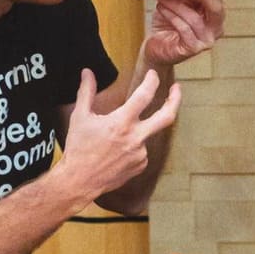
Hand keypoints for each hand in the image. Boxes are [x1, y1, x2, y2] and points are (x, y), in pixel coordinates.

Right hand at [59, 68, 181, 197]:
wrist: (79, 181)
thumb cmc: (78, 148)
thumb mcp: (79, 117)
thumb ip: (86, 92)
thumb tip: (87, 72)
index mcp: (121, 123)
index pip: (144, 95)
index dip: (151, 81)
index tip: (153, 75)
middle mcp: (135, 137)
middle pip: (166, 116)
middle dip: (175, 99)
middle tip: (176, 88)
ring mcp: (141, 153)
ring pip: (147, 133)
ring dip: (137, 130)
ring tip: (113, 138)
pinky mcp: (141, 165)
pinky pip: (142, 150)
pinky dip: (133, 146)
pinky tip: (116, 151)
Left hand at [144, 0, 224, 66]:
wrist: (156, 45)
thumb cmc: (168, 22)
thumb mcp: (178, 1)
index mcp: (215, 15)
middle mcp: (216, 29)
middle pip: (216, 8)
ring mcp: (206, 41)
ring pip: (194, 17)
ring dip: (176, 3)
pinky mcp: (192, 49)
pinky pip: (183, 29)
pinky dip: (171, 16)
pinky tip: (161, 8)